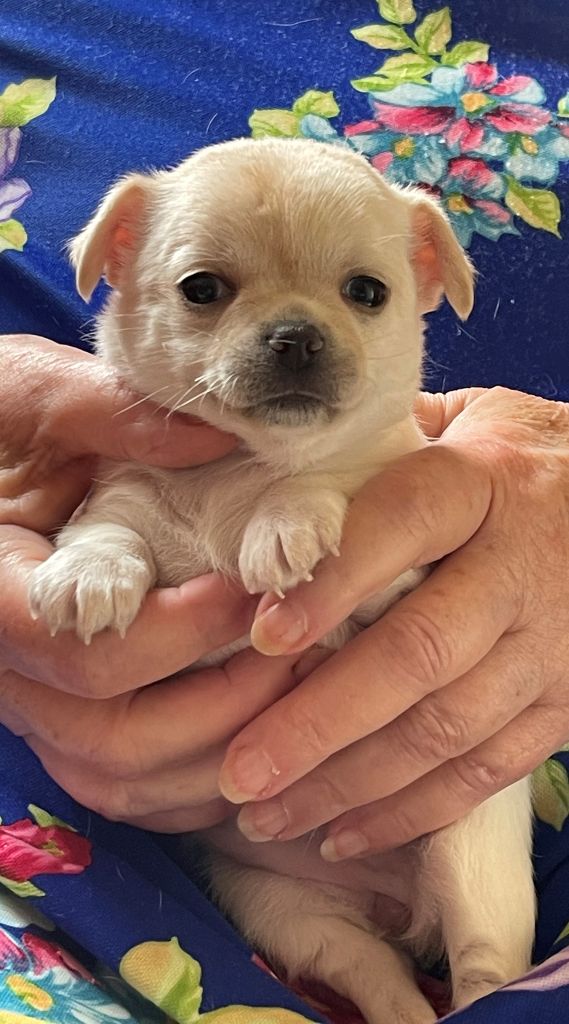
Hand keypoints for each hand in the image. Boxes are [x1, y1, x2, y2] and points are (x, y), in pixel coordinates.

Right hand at [0, 334, 298, 829]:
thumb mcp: (37, 397)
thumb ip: (112, 413)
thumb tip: (219, 437)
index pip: (87, 651)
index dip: (181, 631)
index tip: (250, 590)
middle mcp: (12, 671)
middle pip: (113, 738)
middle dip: (221, 703)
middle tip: (299, 649)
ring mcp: (39, 707)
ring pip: (125, 780)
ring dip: (224, 751)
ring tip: (302, 688)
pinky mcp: (70, 719)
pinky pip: (132, 787)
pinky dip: (202, 775)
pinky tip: (266, 727)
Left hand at [218, 387, 568, 856]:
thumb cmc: (520, 462)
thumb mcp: (464, 423)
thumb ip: (377, 450)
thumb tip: (273, 477)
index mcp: (482, 483)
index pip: (403, 523)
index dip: (334, 579)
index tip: (263, 633)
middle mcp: (521, 565)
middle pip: (420, 651)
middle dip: (324, 720)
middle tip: (240, 769)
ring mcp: (551, 643)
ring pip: (448, 728)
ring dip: (351, 782)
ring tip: (265, 814)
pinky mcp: (565, 703)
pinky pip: (488, 769)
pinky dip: (413, 811)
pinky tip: (342, 833)